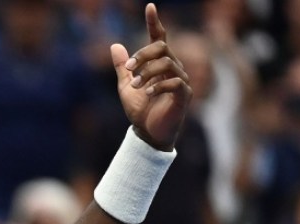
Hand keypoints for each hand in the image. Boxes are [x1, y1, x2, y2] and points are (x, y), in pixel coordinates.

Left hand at [110, 4, 191, 150]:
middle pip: (162, 47)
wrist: (148, 134)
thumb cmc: (140, 111)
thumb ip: (122, 68)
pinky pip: (175, 82)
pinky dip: (158, 85)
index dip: (155, 22)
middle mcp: (173, 68)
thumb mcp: (125, 87)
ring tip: (135, 85)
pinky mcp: (184, 95)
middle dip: (143, 54)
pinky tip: (147, 93)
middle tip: (128, 69)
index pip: (160, 38)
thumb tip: (114, 45)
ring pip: (167, 62)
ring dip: (147, 72)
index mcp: (159, 64)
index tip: (149, 6)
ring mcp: (181, 80)